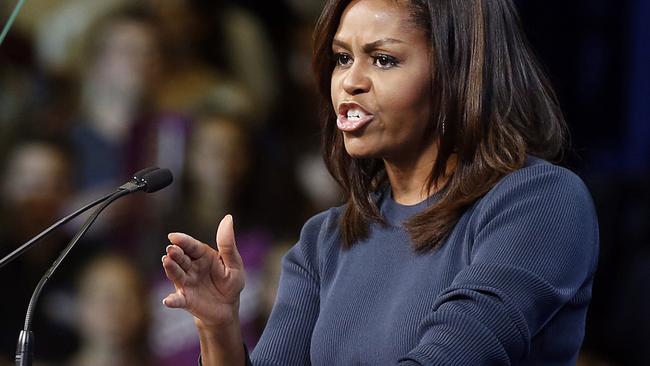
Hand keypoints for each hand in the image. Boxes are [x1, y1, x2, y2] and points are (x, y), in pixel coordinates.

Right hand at [162, 214, 244, 328]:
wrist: (228, 307)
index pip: (192, 246)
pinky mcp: (186, 299)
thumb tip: (228, 217)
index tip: (173, 236)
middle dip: (175, 253)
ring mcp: (186, 283)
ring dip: (170, 269)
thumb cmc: (230, 282)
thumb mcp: (234, 263)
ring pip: (176, 274)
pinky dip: (172, 300)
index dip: (183, 240)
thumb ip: (227, 244)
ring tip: (166, 262)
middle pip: (181, 258)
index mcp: (202, 255)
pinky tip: (168, 301)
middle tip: (171, 249)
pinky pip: (178, 299)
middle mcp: (191, 267)